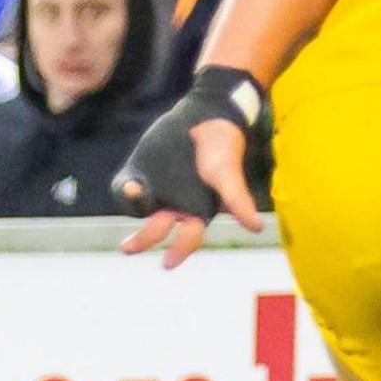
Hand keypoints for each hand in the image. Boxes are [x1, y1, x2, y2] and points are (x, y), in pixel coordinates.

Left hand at [115, 68, 267, 267]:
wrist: (206, 116)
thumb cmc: (223, 148)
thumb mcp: (228, 175)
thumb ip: (238, 201)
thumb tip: (258, 228)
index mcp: (197, 209)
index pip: (188, 238)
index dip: (179, 251)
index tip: (167, 264)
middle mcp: (174, 203)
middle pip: (156, 228)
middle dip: (143, 239)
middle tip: (128, 248)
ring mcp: (156, 187)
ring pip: (139, 209)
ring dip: (134, 206)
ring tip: (133, 192)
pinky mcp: (141, 170)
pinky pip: (124, 187)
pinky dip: (123, 189)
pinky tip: (129, 185)